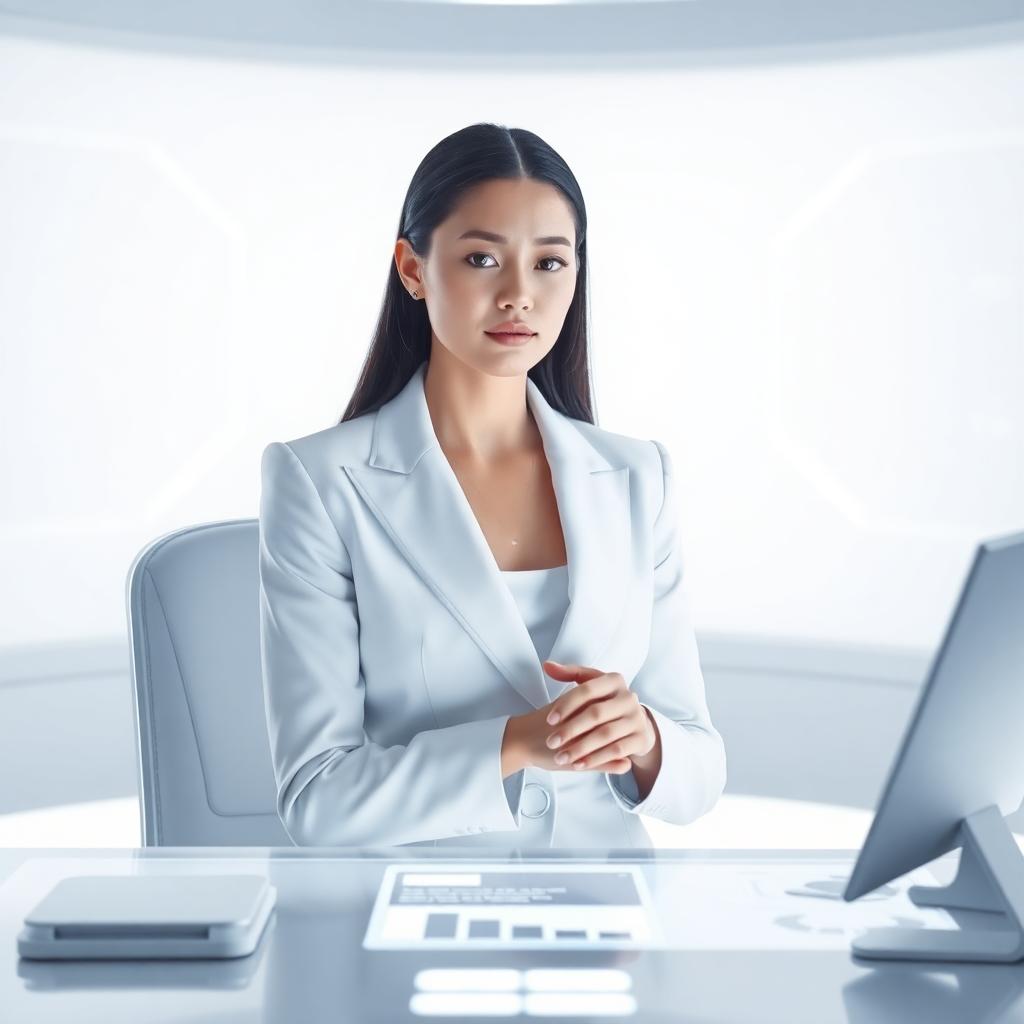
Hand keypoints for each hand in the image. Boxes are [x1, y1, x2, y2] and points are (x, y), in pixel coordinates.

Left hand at [541, 660, 657, 772]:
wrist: (635, 722)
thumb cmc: (605, 702)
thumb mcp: (591, 685)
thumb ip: (569, 674)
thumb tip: (548, 666)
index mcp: (614, 680)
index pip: (587, 689)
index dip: (566, 704)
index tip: (550, 719)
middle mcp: (629, 697)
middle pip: (595, 714)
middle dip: (570, 729)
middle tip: (551, 742)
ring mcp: (637, 718)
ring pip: (605, 735)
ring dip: (580, 748)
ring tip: (561, 757)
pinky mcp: (641, 739)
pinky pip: (616, 751)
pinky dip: (596, 759)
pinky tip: (578, 764)